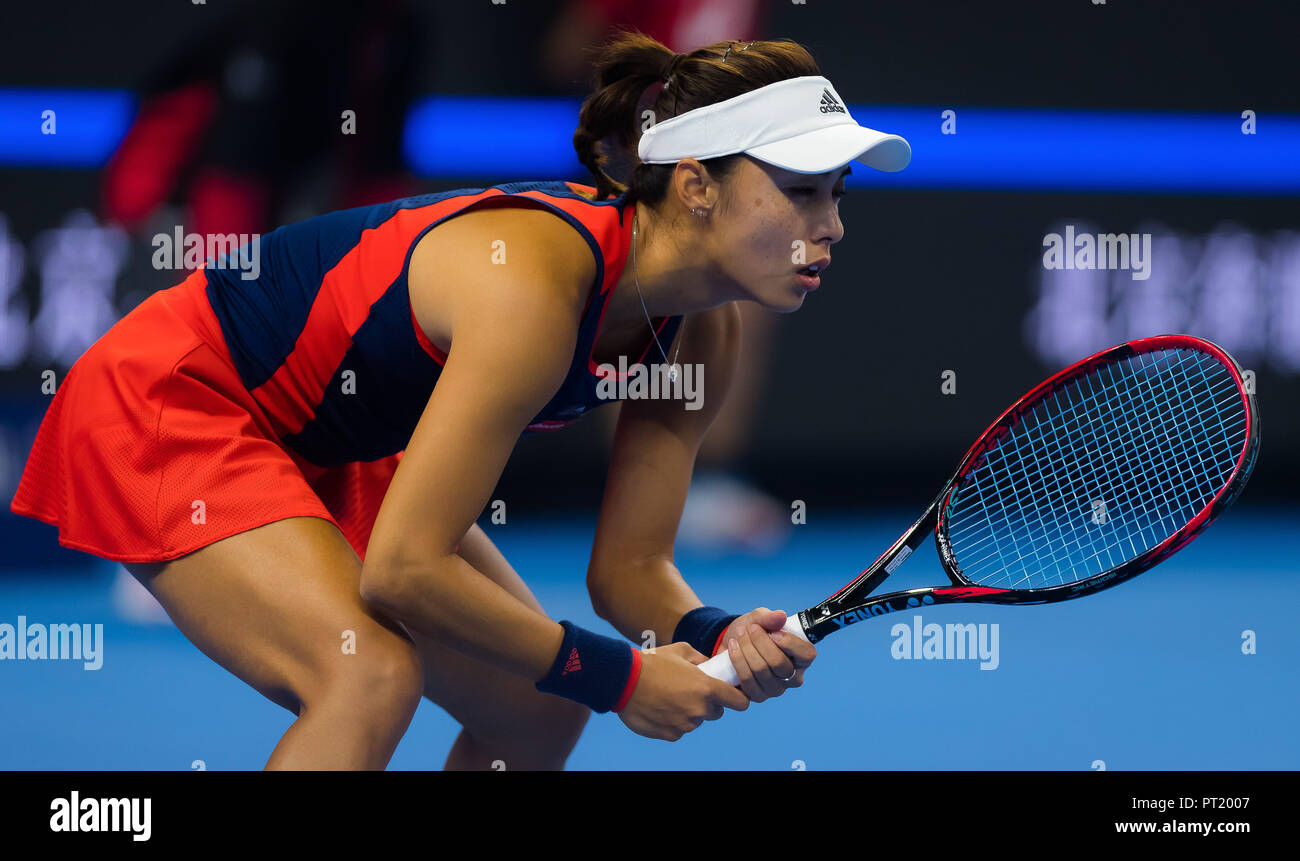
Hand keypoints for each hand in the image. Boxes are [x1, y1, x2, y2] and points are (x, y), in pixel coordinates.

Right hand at [617, 642, 748, 740]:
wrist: (624, 680)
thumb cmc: (653, 662)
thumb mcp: (682, 651)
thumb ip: (702, 660)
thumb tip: (712, 666)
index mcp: (707, 688)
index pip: (740, 702)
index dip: (738, 698)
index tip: (732, 696)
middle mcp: (700, 709)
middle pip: (716, 712)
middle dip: (708, 704)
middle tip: (690, 691)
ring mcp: (685, 724)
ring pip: (695, 721)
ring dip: (688, 712)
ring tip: (669, 697)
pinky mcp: (671, 735)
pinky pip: (679, 730)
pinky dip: (673, 722)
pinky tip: (660, 708)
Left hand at [718, 608, 816, 701]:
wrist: (732, 643)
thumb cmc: (752, 631)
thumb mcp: (759, 619)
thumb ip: (769, 617)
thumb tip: (780, 616)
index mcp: (801, 658)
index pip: (807, 654)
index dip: (789, 642)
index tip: (772, 631)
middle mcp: (792, 677)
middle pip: (778, 663)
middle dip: (760, 641)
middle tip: (750, 628)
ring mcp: (775, 689)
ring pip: (760, 670)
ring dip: (746, 648)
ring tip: (739, 635)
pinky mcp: (757, 696)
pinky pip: (747, 680)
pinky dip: (737, 660)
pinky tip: (732, 647)